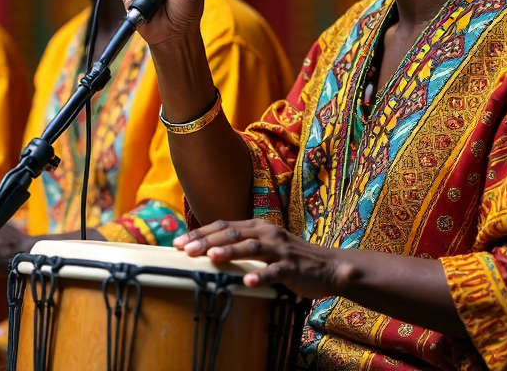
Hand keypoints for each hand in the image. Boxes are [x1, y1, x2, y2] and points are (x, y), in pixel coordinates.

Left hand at [174, 219, 352, 299]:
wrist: (329, 266)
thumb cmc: (290, 257)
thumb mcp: (264, 246)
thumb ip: (241, 245)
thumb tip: (207, 250)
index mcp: (257, 227)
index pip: (223, 226)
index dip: (200, 233)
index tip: (177, 242)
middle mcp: (266, 234)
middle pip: (232, 233)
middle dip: (206, 241)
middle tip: (185, 249)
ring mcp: (280, 250)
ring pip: (251, 248)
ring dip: (230, 251)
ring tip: (212, 257)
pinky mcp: (292, 267)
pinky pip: (274, 271)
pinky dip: (260, 276)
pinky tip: (247, 281)